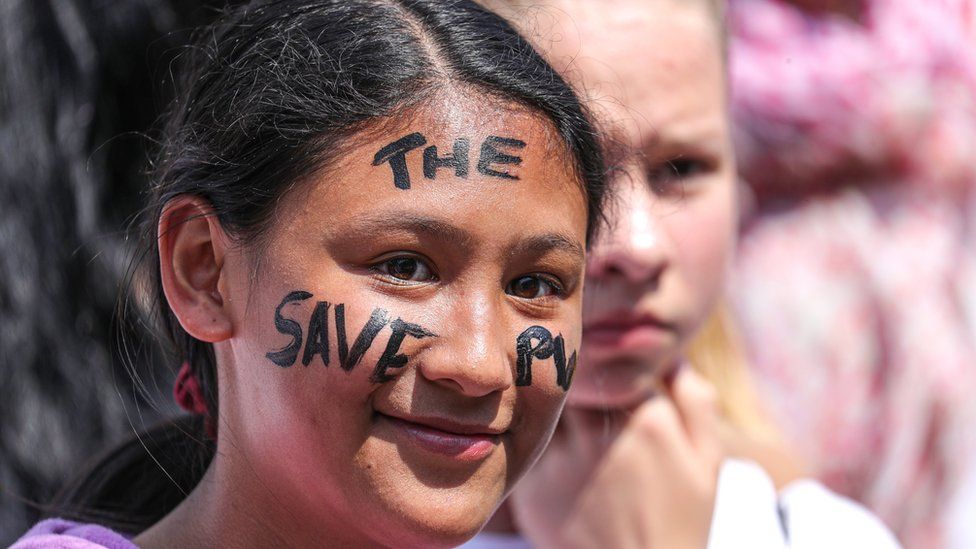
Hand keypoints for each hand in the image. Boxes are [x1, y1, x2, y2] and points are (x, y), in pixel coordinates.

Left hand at [509, 366, 724, 548]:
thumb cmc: (682, 518)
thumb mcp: (707, 461)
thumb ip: (695, 400)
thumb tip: (673, 357)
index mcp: (647, 420)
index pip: (613, 361)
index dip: (604, 361)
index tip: (601, 367)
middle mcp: (601, 436)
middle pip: (572, 379)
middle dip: (572, 379)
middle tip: (570, 383)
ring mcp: (563, 462)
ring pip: (544, 407)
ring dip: (549, 406)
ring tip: (560, 419)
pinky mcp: (534, 488)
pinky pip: (526, 444)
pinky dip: (532, 442)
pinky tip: (552, 456)